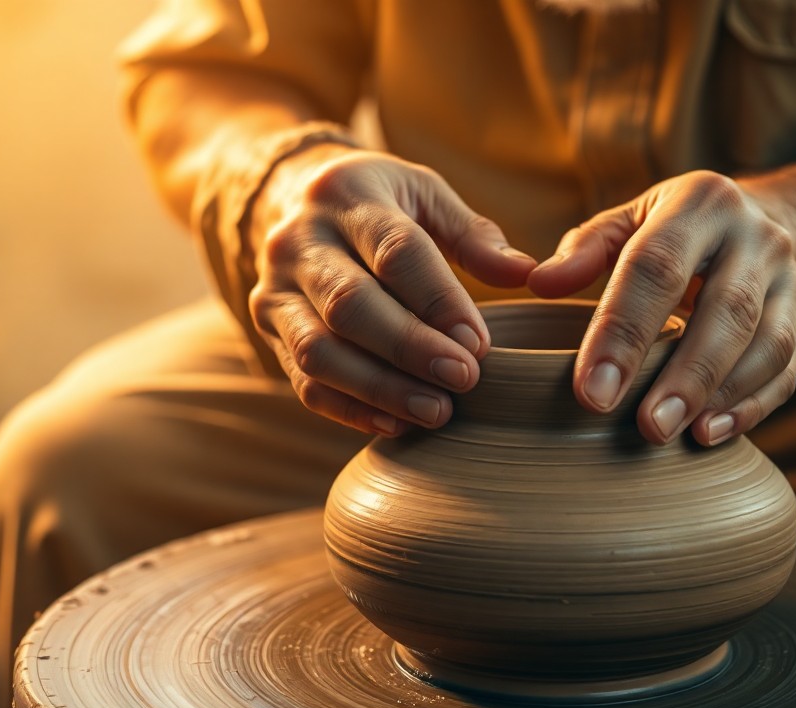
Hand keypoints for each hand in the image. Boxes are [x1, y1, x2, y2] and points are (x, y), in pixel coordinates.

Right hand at [248, 146, 536, 434]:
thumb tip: (527, 274)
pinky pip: (303, 380)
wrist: (294, 201)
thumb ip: (475, 237)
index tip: (480, 343)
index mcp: (347, 194)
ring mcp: (274, 288)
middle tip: (466, 380)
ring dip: (380, 388)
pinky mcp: (267, 329)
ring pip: (318, 350)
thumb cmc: (384, 205)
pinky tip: (398, 425)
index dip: (439, 300)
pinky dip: (350, 409)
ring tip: (437, 412)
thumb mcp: (428, 197)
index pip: (395, 251)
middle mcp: (298, 241)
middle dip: (411, 348)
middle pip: (350, 304)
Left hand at [528, 170, 795, 445]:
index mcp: (702, 204)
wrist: (788, 222)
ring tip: (676, 435)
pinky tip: (712, 434)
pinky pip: (789, 370)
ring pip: (768, 344)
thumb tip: (539, 283)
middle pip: (726, 310)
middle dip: (684, 374)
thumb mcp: (636, 217)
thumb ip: (588, 247)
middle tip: (646, 428)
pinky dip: (753, 406)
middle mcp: (757, 238)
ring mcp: (791, 281)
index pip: (658, 267)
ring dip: (721, 394)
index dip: (623, 330)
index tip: (591, 390)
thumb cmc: (684, 232)